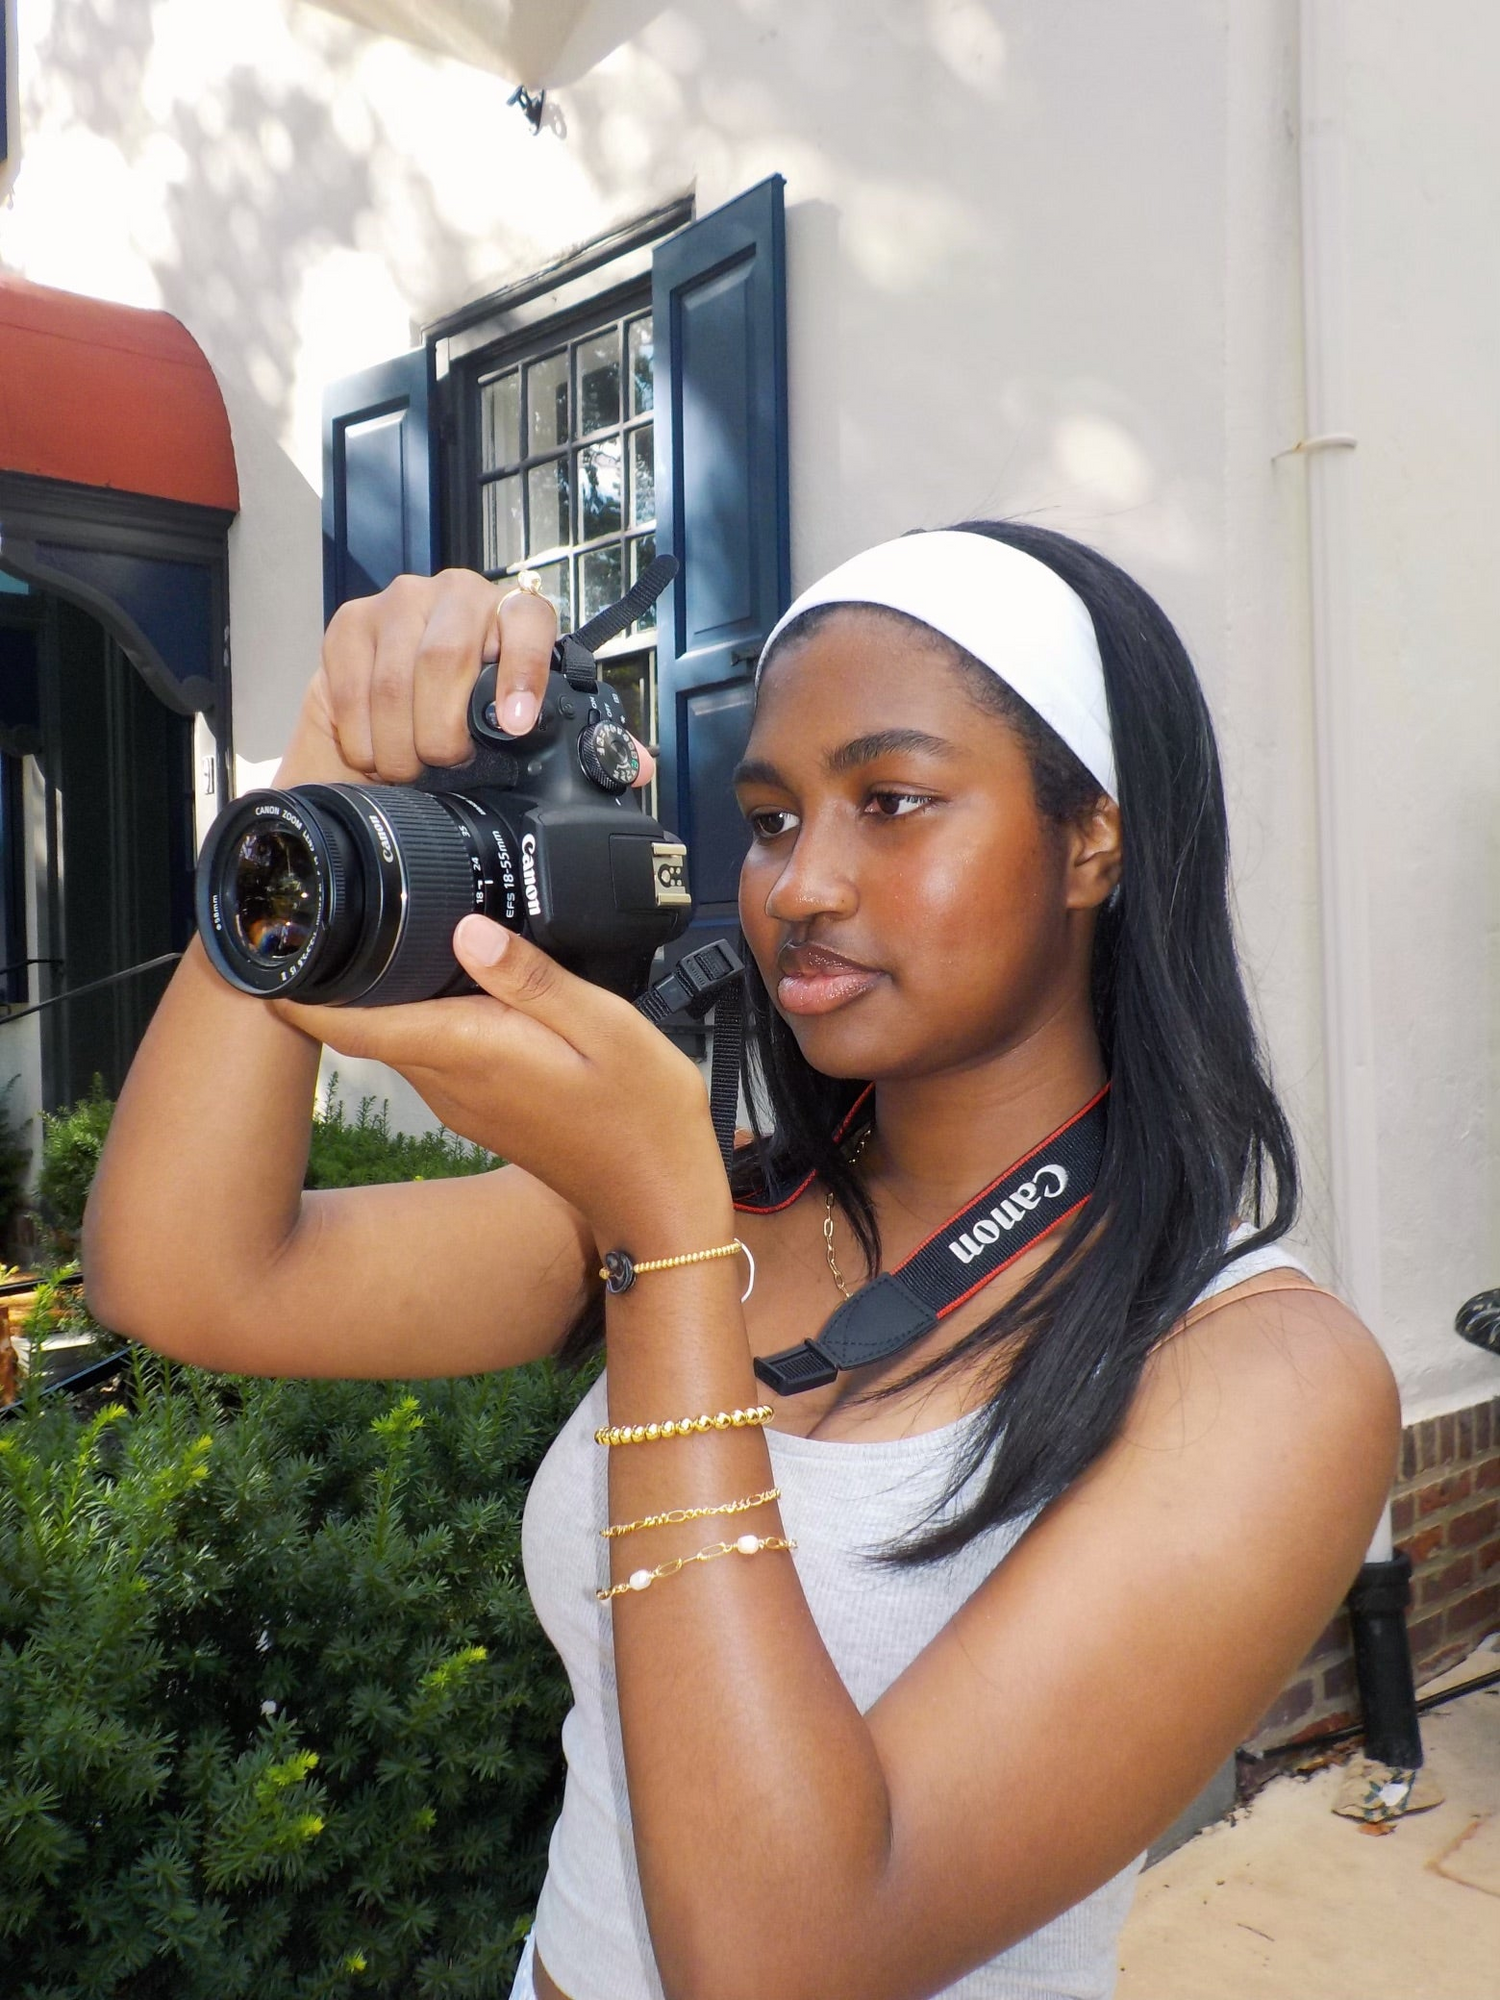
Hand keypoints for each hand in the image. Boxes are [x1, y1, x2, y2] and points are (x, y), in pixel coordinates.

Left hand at [271, 916, 724, 1237]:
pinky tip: (438, 985)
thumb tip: (465, 928)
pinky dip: (413, 1017)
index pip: (354, 1022)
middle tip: (306, 922)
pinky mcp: (480, 1108)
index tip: (270, 949)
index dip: (301, 988)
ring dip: (370, 998)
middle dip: (327, 980)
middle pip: (361, 1026)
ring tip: (362, 941)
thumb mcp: (605, 1025)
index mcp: (469, 1051)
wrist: (656, 1196)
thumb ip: (532, 976)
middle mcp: (450, 1081)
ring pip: (393, 1039)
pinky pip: (428, 1053)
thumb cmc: (641, 1114)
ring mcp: (462, 1100)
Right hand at [278, 570, 656, 789]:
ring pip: (395, 679)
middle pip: (447, 656)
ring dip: (401, 743)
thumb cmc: (466, 720)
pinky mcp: (351, 621)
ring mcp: (401, 602)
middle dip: (443, 731)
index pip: (529, 620)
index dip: (523, 669)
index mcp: (514, 616)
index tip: (516, 723)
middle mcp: (459, 597)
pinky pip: (354, 686)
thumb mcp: (525, 735)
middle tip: (445, 766)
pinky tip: (376, 751)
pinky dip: (364, 735)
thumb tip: (635, 767)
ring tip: (410, 769)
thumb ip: (580, 746)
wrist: (388, 711)